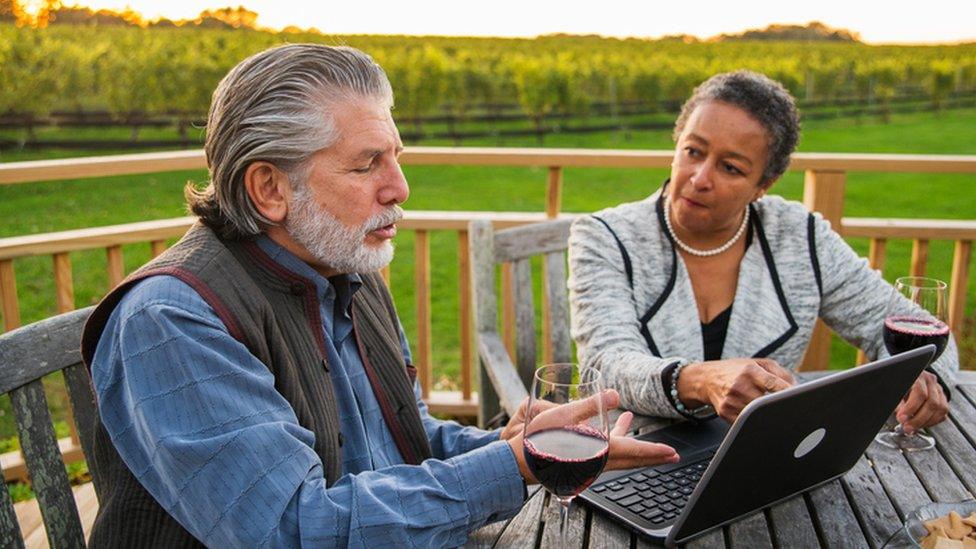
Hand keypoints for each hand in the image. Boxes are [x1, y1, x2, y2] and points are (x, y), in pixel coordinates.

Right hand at [505, 389, 678, 482]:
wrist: (518, 463)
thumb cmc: (538, 440)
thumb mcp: (562, 416)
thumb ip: (590, 404)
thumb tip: (615, 394)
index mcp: (597, 453)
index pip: (633, 453)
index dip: (654, 451)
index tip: (671, 452)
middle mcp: (597, 463)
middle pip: (632, 460)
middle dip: (652, 456)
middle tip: (671, 455)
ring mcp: (589, 465)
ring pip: (620, 457)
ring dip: (634, 447)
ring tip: (641, 433)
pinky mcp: (580, 463)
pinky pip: (605, 454)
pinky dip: (614, 442)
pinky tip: (609, 428)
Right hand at [678, 358, 794, 422]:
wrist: (707, 378)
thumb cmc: (735, 370)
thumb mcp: (758, 363)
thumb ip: (780, 373)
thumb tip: (797, 388)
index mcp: (750, 371)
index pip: (773, 383)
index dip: (788, 392)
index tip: (799, 398)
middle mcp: (740, 385)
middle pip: (768, 403)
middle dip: (778, 406)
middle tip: (786, 407)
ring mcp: (732, 400)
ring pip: (759, 415)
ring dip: (767, 414)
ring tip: (766, 408)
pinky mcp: (726, 413)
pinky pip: (747, 422)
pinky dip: (754, 420)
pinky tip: (753, 413)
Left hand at [896, 370, 947, 433]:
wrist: (907, 378)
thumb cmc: (899, 383)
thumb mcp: (895, 390)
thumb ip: (898, 402)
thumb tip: (902, 416)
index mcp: (918, 376)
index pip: (920, 393)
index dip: (911, 408)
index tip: (902, 418)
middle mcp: (931, 381)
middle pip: (932, 403)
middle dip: (919, 419)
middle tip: (908, 428)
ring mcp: (938, 389)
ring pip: (941, 409)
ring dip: (927, 422)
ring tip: (914, 427)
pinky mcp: (942, 398)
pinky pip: (943, 413)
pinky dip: (933, 421)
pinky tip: (922, 424)